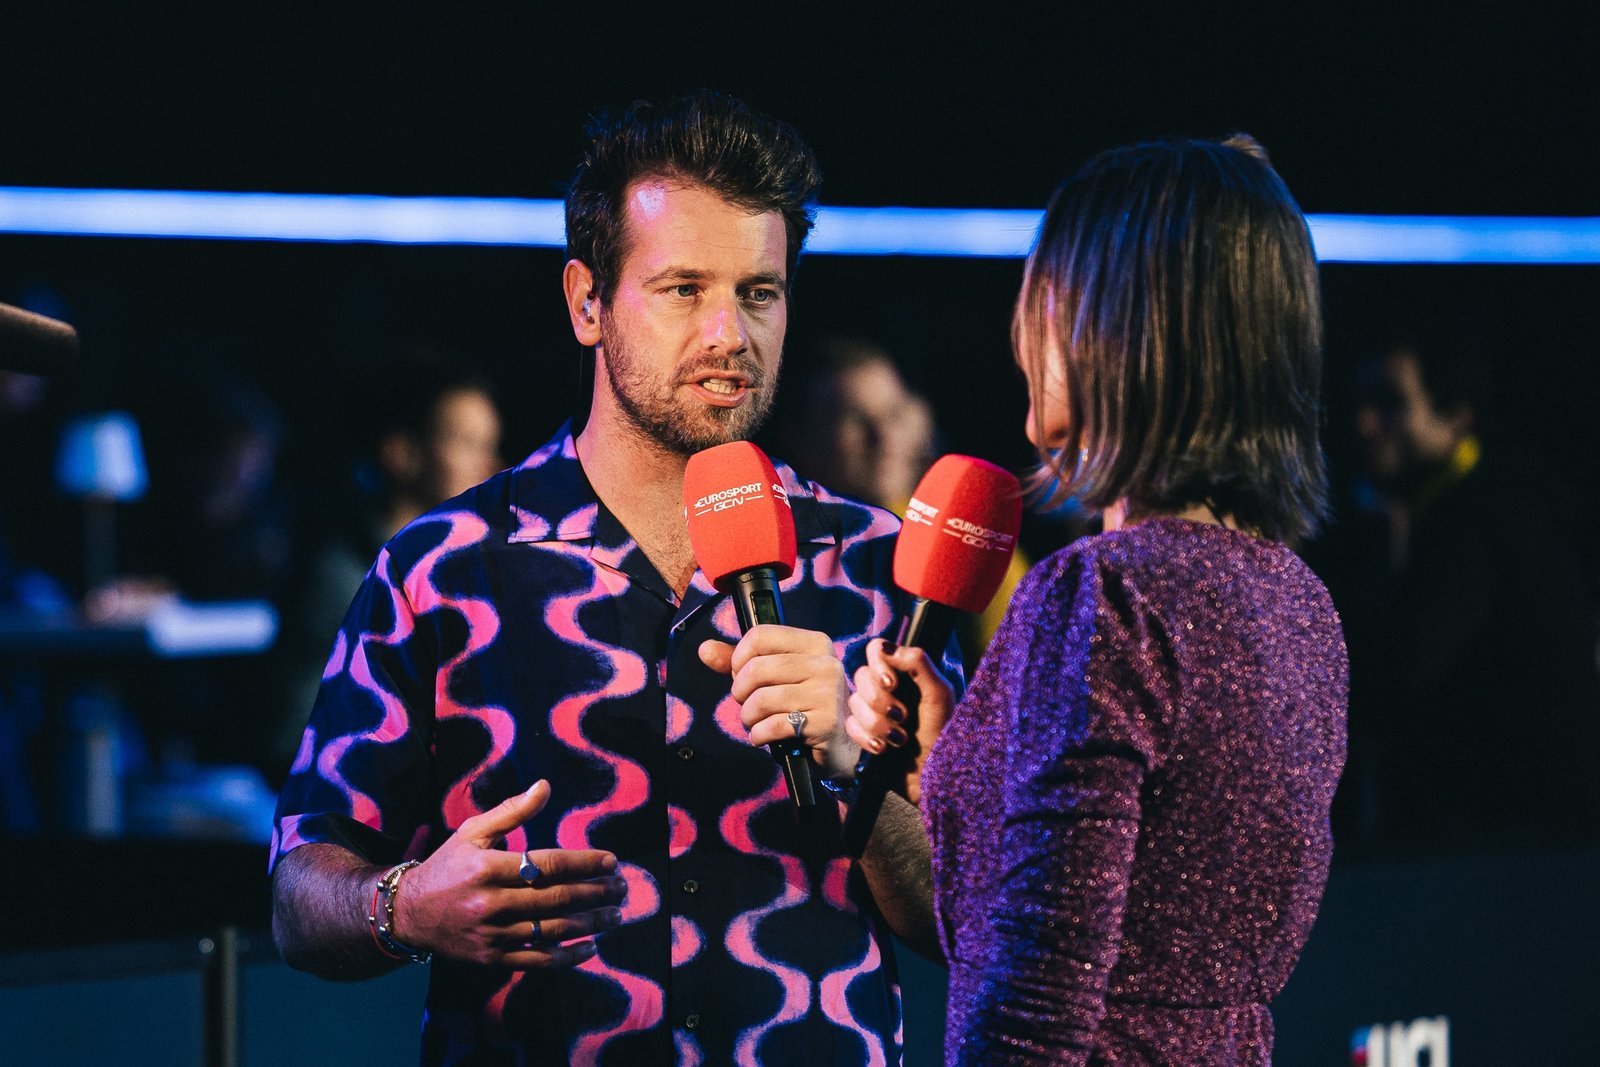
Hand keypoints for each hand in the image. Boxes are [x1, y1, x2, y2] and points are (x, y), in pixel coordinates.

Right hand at [392, 780, 626, 969]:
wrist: (408, 913)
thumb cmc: (447, 866)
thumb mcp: (473, 832)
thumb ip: (512, 811)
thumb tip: (545, 786)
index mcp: (488, 868)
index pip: (547, 864)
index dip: (585, 863)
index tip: (612, 862)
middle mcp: (490, 903)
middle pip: (556, 898)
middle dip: (596, 893)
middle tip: (622, 888)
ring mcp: (492, 935)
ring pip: (552, 930)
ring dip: (590, 923)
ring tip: (616, 914)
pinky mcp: (493, 959)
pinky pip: (537, 961)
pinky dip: (568, 956)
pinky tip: (592, 946)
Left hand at [699, 624, 858, 780]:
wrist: (842, 744)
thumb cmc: (804, 705)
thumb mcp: (777, 676)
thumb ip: (740, 662)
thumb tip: (705, 649)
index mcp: (815, 643)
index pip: (760, 636)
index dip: (738, 658)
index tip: (741, 675)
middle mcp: (825, 663)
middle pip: (756, 669)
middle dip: (740, 692)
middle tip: (748, 703)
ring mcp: (827, 693)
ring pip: (761, 700)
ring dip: (748, 717)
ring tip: (756, 721)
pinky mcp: (825, 723)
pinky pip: (772, 726)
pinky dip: (758, 735)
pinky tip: (764, 736)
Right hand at [845, 639, 954, 804]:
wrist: (935, 777)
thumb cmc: (944, 734)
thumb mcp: (939, 694)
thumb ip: (917, 662)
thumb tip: (884, 646)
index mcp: (906, 674)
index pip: (876, 650)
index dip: (878, 665)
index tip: (891, 683)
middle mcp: (887, 689)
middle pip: (860, 677)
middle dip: (879, 700)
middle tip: (901, 716)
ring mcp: (874, 711)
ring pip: (853, 703)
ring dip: (876, 723)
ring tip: (898, 739)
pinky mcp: (865, 734)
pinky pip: (850, 726)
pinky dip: (866, 738)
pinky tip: (883, 749)